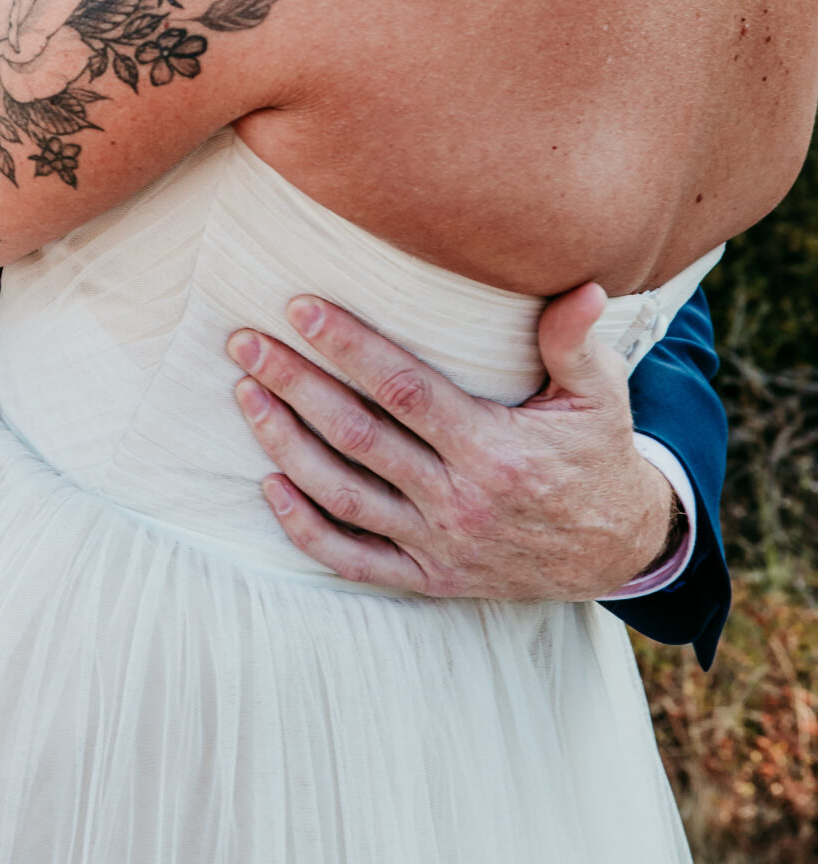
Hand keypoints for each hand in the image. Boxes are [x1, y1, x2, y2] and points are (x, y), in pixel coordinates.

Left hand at [228, 283, 677, 600]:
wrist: (618, 551)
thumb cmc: (597, 457)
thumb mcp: (600, 398)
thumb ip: (575, 344)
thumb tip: (581, 285)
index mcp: (495, 450)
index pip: (404, 390)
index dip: (348, 347)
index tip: (300, 308)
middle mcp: (459, 500)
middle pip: (357, 436)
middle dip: (295, 385)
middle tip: (245, 343)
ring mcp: (438, 545)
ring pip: (342, 494)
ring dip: (285, 444)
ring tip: (246, 395)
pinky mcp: (427, 577)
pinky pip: (351, 558)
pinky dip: (303, 527)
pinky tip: (268, 484)